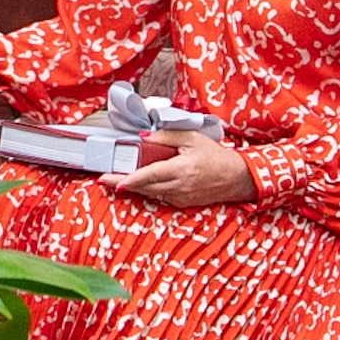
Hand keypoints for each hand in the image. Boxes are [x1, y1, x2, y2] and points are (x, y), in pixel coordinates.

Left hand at [99, 130, 257, 206]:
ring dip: (132, 187)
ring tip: (113, 180)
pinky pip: (159, 196)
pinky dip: (147, 189)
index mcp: (182, 169)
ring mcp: (180, 197)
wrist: (236, 178)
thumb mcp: (193, 138)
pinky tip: (137, 182)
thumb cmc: (215, 155)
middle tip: (103, 179)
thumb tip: (143, 137)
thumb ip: (167, 136)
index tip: (114, 182)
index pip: (151, 175)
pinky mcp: (182, 203)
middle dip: (122, 183)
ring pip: (150, 193)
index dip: (131, 179)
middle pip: (145, 187)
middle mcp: (180, 187)